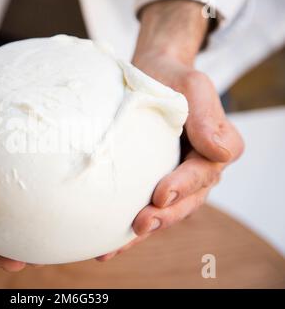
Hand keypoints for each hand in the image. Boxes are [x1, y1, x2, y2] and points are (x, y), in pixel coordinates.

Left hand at [97, 0, 243, 260]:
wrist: (148, 77)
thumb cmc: (170, 79)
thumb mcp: (193, 85)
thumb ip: (207, 115)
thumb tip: (219, 152)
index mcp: (214, 149)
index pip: (202, 173)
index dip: (183, 187)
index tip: (161, 194)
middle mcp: (196, 170)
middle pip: (184, 202)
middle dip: (163, 217)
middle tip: (140, 224)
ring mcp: (172, 179)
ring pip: (163, 212)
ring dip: (142, 231)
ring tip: (117, 246)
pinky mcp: (148, 183)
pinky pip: (141, 208)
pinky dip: (125, 229)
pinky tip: (105, 246)